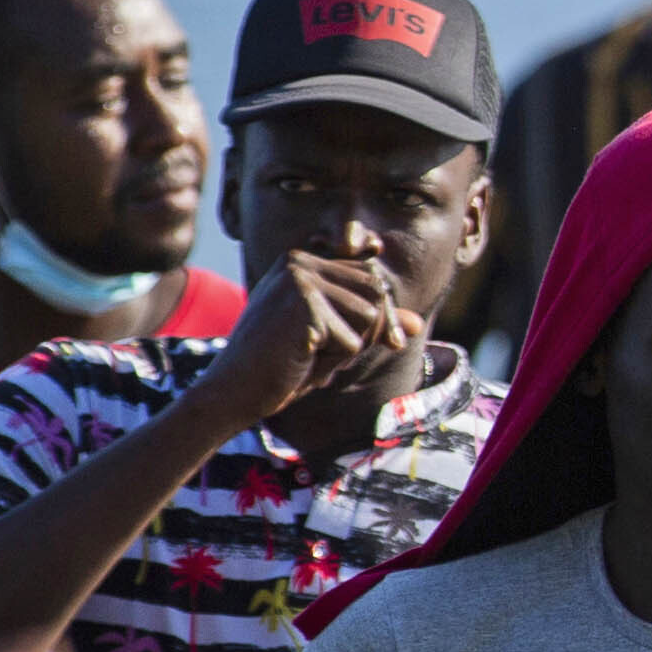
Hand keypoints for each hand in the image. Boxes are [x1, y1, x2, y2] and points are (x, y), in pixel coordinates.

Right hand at [204, 252, 423, 428]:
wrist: (234, 391)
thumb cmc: (281, 365)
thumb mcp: (334, 340)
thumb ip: (374, 325)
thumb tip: (417, 323)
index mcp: (303, 261)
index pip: (372, 282)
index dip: (378, 318)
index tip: (363, 342)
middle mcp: (300, 260)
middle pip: (377, 295)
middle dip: (363, 334)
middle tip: (318, 351)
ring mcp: (299, 278)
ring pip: (371, 317)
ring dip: (347, 349)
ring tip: (307, 355)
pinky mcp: (303, 303)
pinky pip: (354, 339)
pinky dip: (333, 361)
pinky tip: (299, 360)